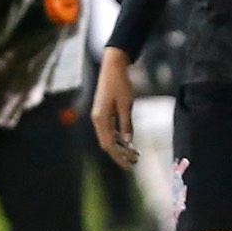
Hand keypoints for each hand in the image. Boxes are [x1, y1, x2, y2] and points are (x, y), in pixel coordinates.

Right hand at [90, 47, 138, 168]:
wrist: (113, 67)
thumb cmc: (120, 84)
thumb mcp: (126, 105)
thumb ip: (126, 124)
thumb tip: (129, 142)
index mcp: (101, 118)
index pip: (109, 144)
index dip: (120, 156)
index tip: (131, 163)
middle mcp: (97, 119)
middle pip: (106, 144)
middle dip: (119, 154)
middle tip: (134, 162)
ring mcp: (98, 116)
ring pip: (107, 138)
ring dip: (119, 147)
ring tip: (133, 153)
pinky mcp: (102, 112)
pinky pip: (108, 130)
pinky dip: (117, 138)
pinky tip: (127, 141)